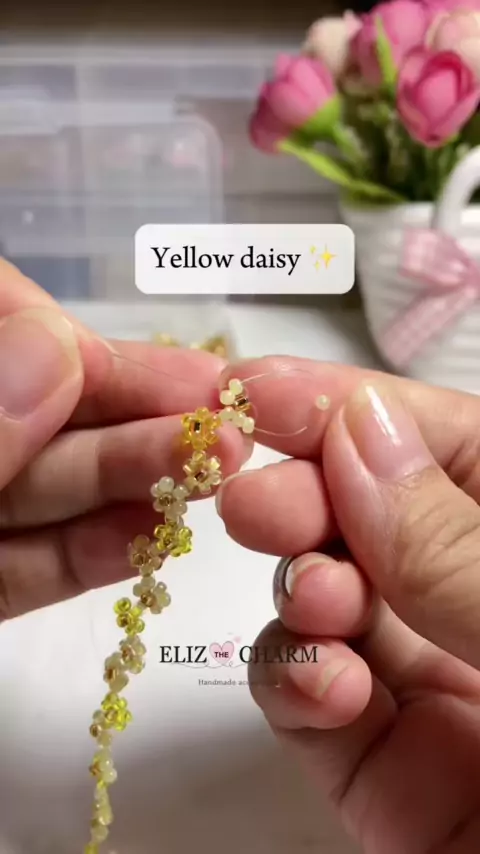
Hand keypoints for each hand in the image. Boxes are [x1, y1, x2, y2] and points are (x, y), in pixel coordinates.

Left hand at [0, 260, 247, 619]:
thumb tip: (54, 348)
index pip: (7, 330)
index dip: (83, 338)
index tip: (179, 366)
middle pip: (45, 412)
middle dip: (138, 412)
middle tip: (230, 417)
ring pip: (46, 488)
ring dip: (135, 481)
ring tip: (219, 471)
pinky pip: (28, 566)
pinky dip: (87, 555)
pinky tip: (153, 539)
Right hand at [217, 356, 479, 853]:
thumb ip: (464, 547)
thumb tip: (360, 431)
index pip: (440, 445)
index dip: (350, 408)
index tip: (258, 390)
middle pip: (368, 514)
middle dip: (306, 492)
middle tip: (247, 489)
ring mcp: (432, 681)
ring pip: (328, 599)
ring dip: (303, 586)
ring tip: (319, 601)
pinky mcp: (386, 768)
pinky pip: (316, 699)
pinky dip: (297, 680)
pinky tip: (323, 684)